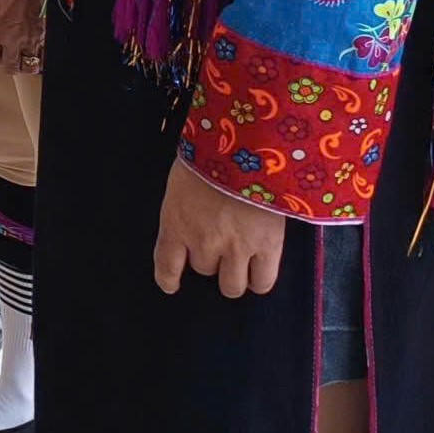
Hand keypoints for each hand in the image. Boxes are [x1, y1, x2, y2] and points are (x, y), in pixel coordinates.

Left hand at [0, 0, 46, 74]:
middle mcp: (11, 39)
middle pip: (10, 67)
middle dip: (8, 65)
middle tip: (8, 61)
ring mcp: (28, 38)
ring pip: (29, 64)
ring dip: (25, 63)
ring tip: (23, 58)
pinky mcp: (41, 34)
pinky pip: (40, 52)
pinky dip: (37, 53)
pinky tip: (33, 47)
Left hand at [154, 160, 285, 298]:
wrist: (246, 146)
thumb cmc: (208, 153)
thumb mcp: (182, 179)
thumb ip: (184, 206)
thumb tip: (192, 218)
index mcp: (176, 224)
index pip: (166, 264)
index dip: (168, 279)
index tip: (171, 285)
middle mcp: (203, 243)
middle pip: (204, 270)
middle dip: (210, 260)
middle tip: (218, 245)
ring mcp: (236, 248)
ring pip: (231, 286)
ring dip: (233, 275)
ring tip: (239, 262)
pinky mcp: (267, 247)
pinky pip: (262, 282)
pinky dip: (259, 281)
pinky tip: (258, 272)